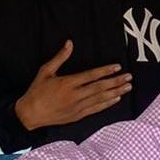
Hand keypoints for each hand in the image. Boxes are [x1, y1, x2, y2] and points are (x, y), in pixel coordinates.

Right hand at [14, 40, 130, 130]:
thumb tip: (69, 43)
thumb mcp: (45, 71)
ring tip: (127, 87)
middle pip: (100, 87)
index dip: (106, 71)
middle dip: (116, 82)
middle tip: (129, 77)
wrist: (30, 114)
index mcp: (67, 83)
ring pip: (100, 99)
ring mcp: (77, 107)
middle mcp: (75, 95)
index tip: (117, 67)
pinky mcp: (77, 116)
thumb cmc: (37, 91)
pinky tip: (116, 99)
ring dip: (115, 92)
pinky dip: (107, 104)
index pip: (91, 76)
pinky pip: (96, 109)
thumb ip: (59, 57)